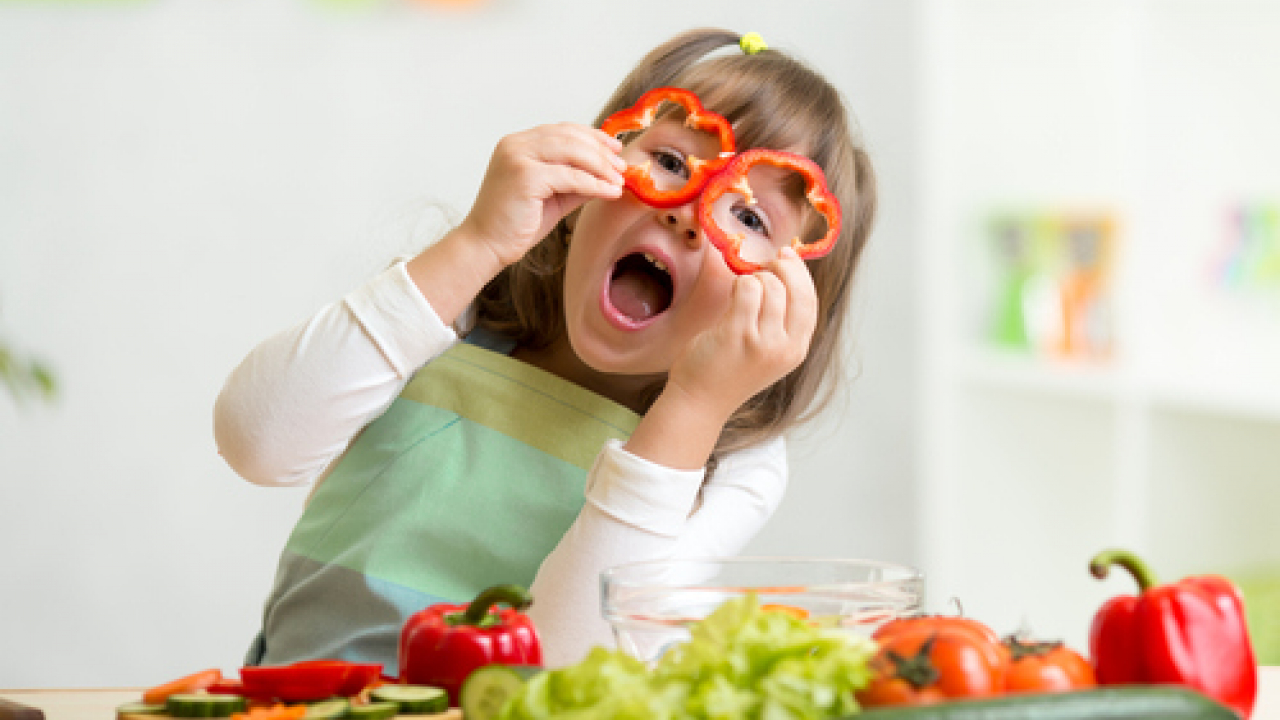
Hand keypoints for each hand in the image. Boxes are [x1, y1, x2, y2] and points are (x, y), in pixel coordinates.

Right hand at [458, 123, 626, 267]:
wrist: (486, 246)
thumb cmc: (516, 224)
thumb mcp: (554, 196)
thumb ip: (577, 181)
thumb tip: (610, 173)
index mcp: (518, 144)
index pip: (562, 130)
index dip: (592, 136)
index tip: (615, 148)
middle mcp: (516, 144)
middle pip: (570, 137)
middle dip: (601, 151)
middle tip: (622, 167)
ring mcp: (518, 157)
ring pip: (572, 152)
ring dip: (601, 166)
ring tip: (619, 180)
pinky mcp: (525, 176)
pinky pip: (570, 176)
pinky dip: (594, 184)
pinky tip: (609, 192)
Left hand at [667, 247, 819, 422]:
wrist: (700, 400)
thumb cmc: (729, 370)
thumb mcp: (768, 352)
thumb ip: (781, 321)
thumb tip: (786, 272)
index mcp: (796, 350)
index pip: (810, 302)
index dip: (800, 274)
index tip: (787, 256)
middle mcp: (784, 347)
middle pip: (796, 290)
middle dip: (782, 268)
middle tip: (764, 266)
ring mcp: (762, 342)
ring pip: (769, 285)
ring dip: (753, 279)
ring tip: (741, 291)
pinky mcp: (737, 334)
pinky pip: (746, 289)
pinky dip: (739, 283)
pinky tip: (732, 294)